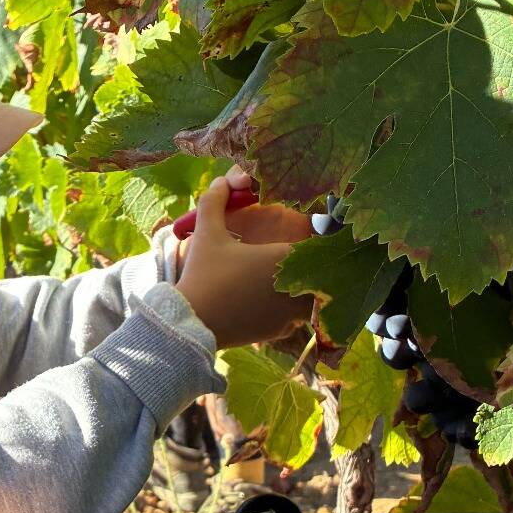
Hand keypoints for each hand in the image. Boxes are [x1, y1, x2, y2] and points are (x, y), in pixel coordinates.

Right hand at [176, 174, 309, 346]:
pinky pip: (295, 317)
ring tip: (286, 277)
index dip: (319, 231)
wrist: (190, 323)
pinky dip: (288, 308)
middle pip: (322, 270)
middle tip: (301, 253)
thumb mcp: (207, 233)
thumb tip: (221, 181)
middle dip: (313, 262)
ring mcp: (290, 313)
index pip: (321, 240)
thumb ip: (215, 202)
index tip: (310, 227)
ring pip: (312, 297)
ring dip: (304, 287)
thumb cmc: (203, 275)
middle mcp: (296, 287)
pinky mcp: (279, 332)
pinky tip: (270, 300)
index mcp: (284, 257)